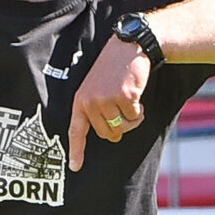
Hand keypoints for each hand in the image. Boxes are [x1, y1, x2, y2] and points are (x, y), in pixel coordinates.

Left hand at [68, 37, 150, 171]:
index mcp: (80, 100)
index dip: (76, 151)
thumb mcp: (97, 87)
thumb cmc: (113, 68)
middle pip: (106, 133)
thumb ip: (97, 110)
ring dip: (131, 118)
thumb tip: (111, 136)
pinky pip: (135, 118)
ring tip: (130, 99)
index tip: (75, 167)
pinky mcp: (124, 98)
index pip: (76, 130)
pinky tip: (136, 93)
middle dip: (118, 127)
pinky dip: (140, 110)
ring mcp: (106, 100)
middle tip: (123, 110)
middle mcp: (90, 101)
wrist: (128, 47)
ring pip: (122, 127)